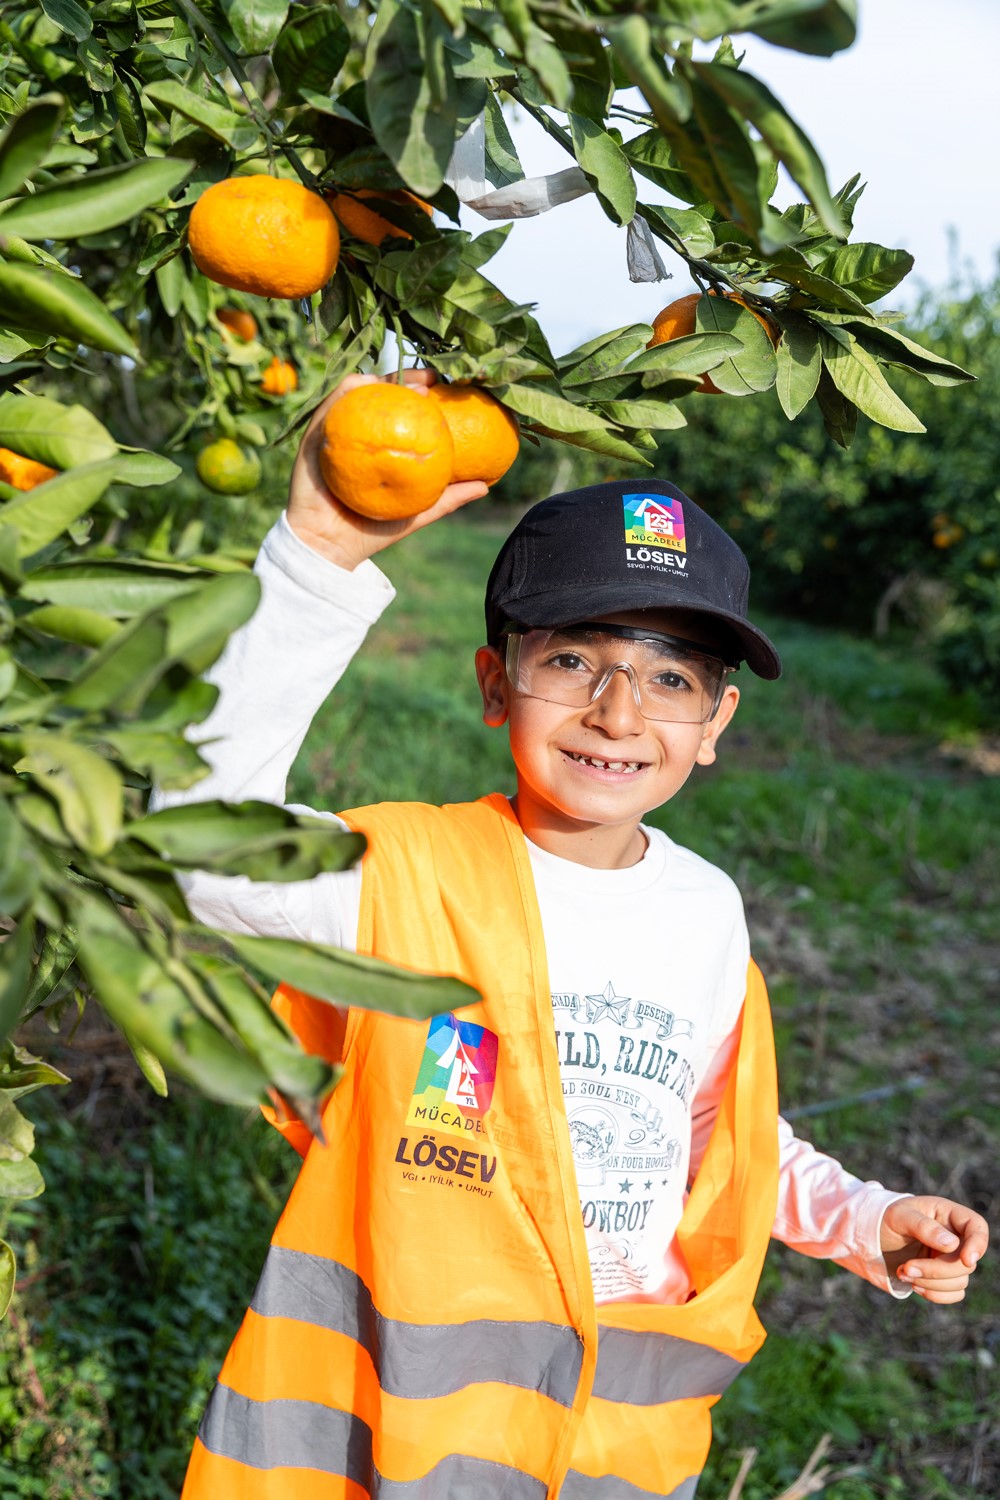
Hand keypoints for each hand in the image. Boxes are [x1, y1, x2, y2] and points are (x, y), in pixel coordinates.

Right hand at [286, 368, 488, 570]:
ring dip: (382, 379)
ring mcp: (335, 432)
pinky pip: (330, 404)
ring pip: (356, 391)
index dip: (422, 392)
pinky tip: (369, 385)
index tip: (444, 386)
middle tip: (430, 379)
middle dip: (406, 377)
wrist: (329, 547)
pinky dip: (349, 391)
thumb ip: (448, 498)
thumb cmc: (372, 532)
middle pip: (380, 393)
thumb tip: (486, 486)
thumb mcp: (419, 512)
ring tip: (407, 384)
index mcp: (381, 447)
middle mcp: (358, 434)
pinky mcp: (312, 434)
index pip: (402, 410)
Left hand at [880, 1195, 988, 1303]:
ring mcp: (953, 1259)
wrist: (876, 1237)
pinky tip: (913, 1284)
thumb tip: (952, 1245)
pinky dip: (934, 1294)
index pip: (977, 1226)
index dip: (978, 1244)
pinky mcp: (946, 1278)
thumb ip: (924, 1227)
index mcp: (948, 1214)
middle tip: (906, 1268)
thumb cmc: (887, 1219)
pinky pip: (954, 1294)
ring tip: (903, 1272)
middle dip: (936, 1271)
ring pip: (960, 1282)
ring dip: (930, 1283)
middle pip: (966, 1263)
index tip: (965, 1260)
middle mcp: (956, 1237)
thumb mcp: (899, 1216)